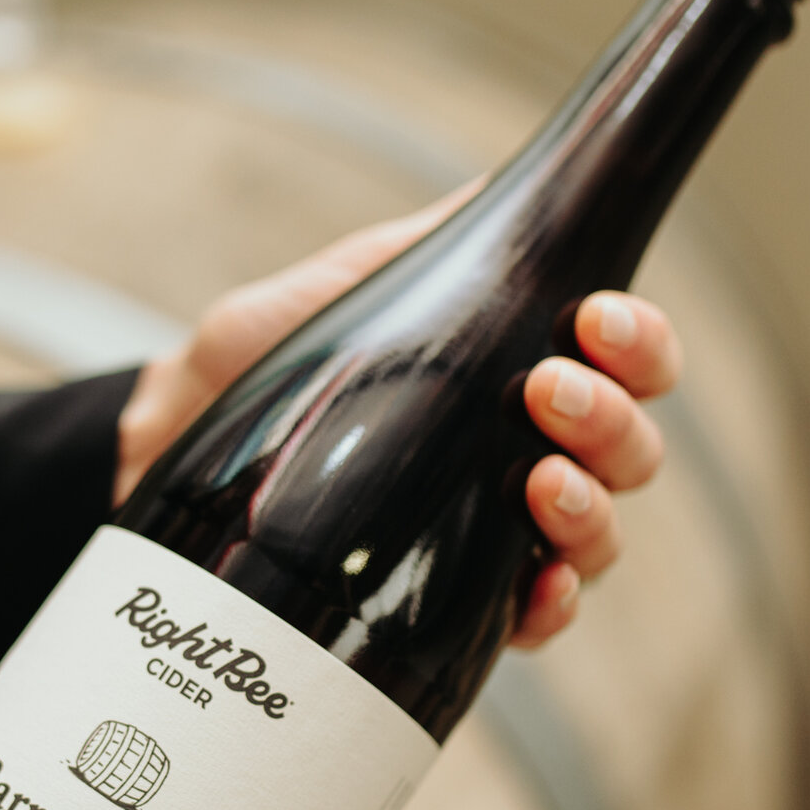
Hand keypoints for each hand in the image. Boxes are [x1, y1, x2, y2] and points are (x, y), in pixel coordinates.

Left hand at [114, 192, 682, 649]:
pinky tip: (537, 585)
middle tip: (550, 391)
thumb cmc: (259, 362)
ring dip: (592, 511)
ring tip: (541, 482)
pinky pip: (534, 620)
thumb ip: (422, 246)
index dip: (640, 342)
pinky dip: (553, 606)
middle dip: (612, 421)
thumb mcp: (342, 283)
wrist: (168, 443)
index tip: (600, 319)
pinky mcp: (447, 603)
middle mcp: (525, 454)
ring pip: (598, 537)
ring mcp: (493, 534)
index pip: (627, 361)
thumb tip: (504, 189)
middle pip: (632, 451)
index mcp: (517, 369)